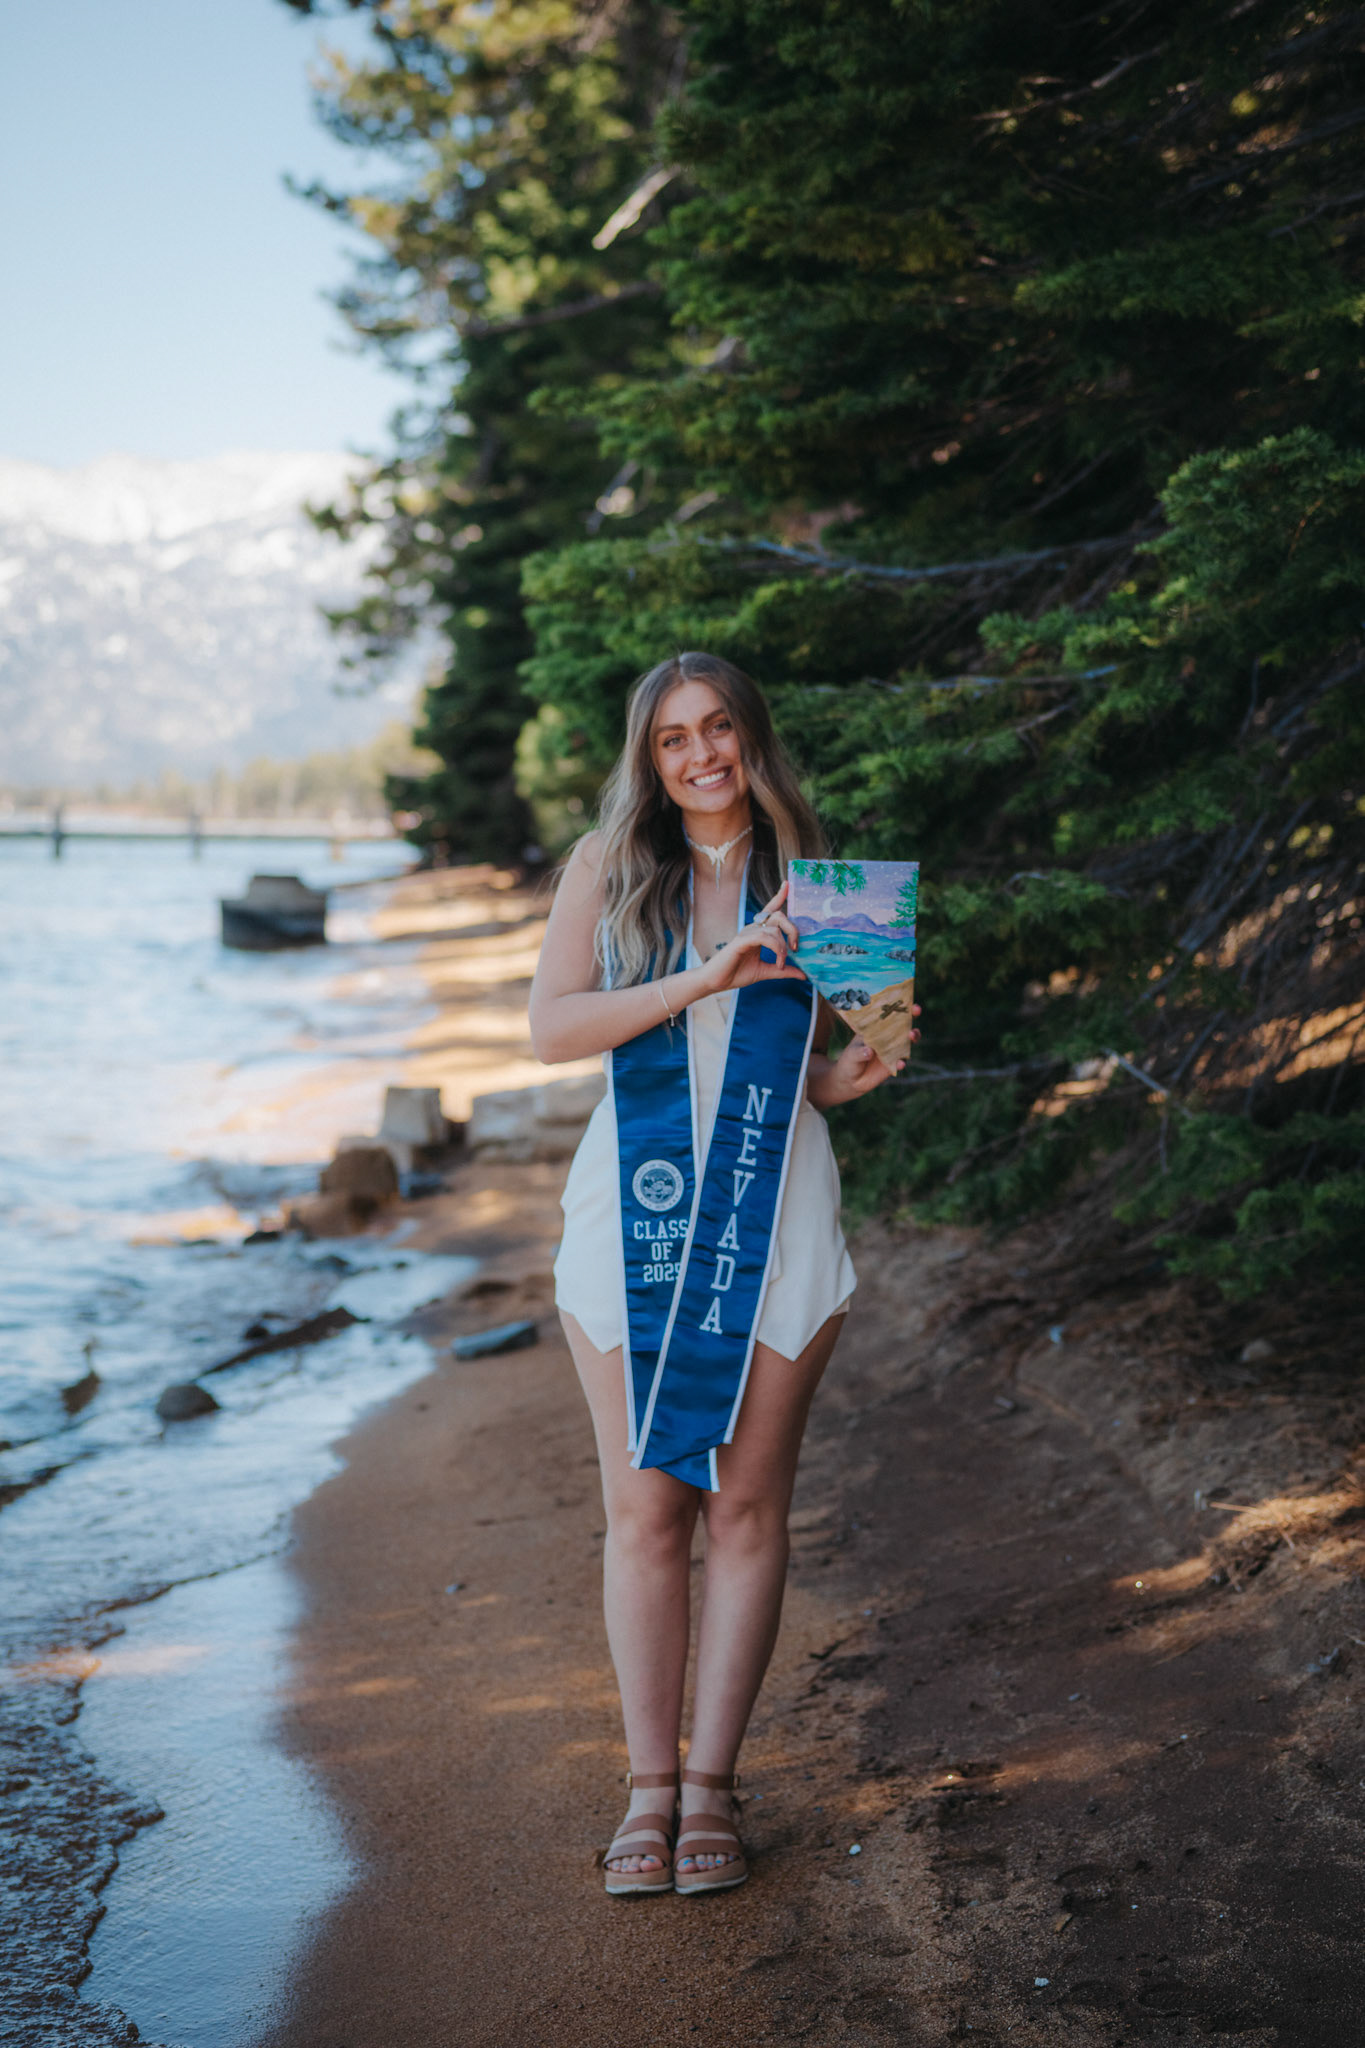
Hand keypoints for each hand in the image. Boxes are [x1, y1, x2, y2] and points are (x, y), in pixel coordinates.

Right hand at [695, 880, 805, 994]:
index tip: (787, 883)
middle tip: (796, 948)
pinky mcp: (741, 941)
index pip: (770, 910)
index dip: (779, 896)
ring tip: (781, 964)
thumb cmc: (737, 973)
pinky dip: (776, 949)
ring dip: (783, 947)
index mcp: (758, 932)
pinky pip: (764, 937)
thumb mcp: (766, 971)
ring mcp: (746, 933)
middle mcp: (753, 928)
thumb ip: (784, 970)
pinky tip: (778, 962)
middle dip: (793, 930)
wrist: (716, 982)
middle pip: (779, 916)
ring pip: (774, 929)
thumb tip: (803, 975)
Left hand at [814, 1004, 922, 1104]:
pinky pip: (902, 1061)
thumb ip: (859, 1052)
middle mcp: (887, 1036)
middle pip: (903, 1023)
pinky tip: (899, 1064)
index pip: (887, 1014)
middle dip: (912, 1015)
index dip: (897, 1005)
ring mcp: (892, 1049)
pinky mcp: (894, 1064)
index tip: (904, 999)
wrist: (851, 1081)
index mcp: (875, 1028)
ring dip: (913, 1036)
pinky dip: (902, 1062)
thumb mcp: (851, 1055)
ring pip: (908, 1040)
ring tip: (911, 1036)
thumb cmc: (849, 1061)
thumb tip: (869, 1051)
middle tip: (916, 1010)